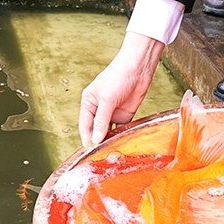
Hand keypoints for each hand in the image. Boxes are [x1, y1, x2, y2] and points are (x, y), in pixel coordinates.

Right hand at [78, 30, 164, 145]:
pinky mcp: (124, 115)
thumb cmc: (118, 76)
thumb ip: (101, 120)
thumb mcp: (107, 99)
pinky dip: (120, 136)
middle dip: (98, 141)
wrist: (139, 68)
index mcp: (88, 103)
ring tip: (112, 152)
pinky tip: (122, 143)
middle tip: (101, 155)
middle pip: (95, 131)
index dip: (87, 139)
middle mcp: (98, 109)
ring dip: (109, 140)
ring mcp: (112, 113)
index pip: (85, 126)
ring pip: (108, 132)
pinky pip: (120, 130)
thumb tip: (95, 139)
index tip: (90, 152)